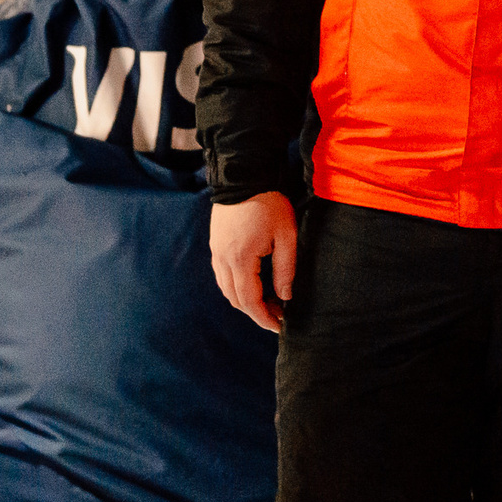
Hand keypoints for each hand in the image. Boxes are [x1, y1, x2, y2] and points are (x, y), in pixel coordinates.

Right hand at [208, 191, 295, 333]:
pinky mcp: (215, 244)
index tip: (280, 326)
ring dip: (245, 300)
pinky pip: (222, 275)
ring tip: (269, 301)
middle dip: (256, 312)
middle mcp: (223, 259)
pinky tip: (254, 283)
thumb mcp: (286, 235)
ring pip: (226, 289)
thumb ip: (286, 269)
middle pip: (235, 300)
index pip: (250, 302)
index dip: (265, 318)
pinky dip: (236, 286)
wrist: (243, 175)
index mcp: (241, 259)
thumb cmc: (269, 203)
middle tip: (278, 315)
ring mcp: (216, 251)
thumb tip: (285, 297)